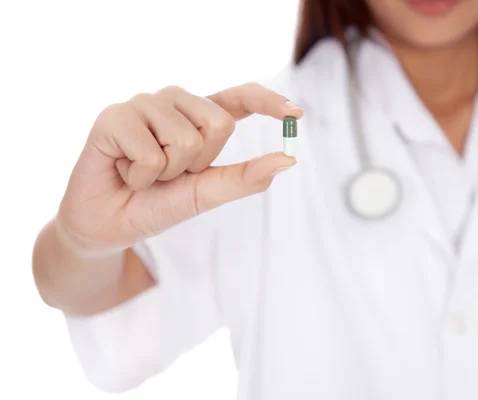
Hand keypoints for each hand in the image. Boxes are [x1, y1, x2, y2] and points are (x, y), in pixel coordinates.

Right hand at [56, 83, 302, 250]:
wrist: (109, 224)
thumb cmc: (158, 204)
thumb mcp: (206, 193)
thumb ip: (244, 177)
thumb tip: (288, 160)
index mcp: (198, 115)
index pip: (239, 97)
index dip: (268, 102)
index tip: (297, 114)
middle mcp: (173, 101)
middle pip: (219, 124)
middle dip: (199, 164)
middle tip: (169, 173)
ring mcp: (144, 104)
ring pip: (185, 140)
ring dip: (167, 173)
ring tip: (144, 172)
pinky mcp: (114, 116)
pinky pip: (152, 154)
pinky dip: (141, 177)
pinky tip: (124, 171)